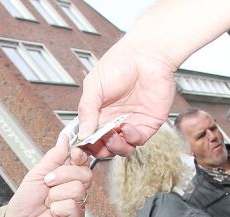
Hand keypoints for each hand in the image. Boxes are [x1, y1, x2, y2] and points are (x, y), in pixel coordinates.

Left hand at [2, 133, 91, 216]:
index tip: (73, 153)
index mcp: (67, 177)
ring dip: (56, 194)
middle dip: (62, 175)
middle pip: (84, 173)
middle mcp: (74, 190)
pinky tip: (52, 213)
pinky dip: (57, 208)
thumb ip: (53, 157)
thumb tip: (64, 138)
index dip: (79, 155)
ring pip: (77, 189)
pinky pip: (73, 206)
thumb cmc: (25, 204)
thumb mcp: (37, 174)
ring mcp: (77, 206)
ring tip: (48, 202)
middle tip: (48, 183)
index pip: (82, 161)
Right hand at [75, 35, 176, 157]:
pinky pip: (138, 140)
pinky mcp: (148, 123)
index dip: (85, 143)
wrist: (147, 55)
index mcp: (99, 111)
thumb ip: (87, 110)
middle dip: (99, 149)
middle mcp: (115, 119)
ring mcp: (132, 122)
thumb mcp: (94, 86)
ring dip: (115, 147)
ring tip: (111, 136)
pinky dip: (131, 138)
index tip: (81, 145)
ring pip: (122, 148)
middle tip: (97, 142)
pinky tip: (126, 126)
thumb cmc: (120, 63)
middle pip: (104, 146)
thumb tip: (82, 133)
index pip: (90, 135)